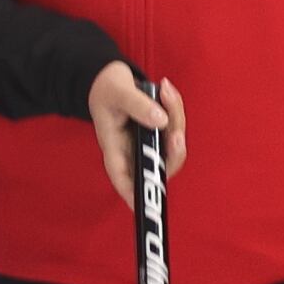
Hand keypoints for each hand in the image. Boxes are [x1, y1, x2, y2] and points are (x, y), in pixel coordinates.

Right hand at [84, 63, 182, 212]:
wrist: (110, 78)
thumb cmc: (107, 89)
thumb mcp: (117, 92)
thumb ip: (137, 105)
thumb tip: (162, 122)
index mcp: (114, 149)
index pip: (124, 178)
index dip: (134, 195)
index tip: (144, 204)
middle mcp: (133, 152)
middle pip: (159, 167)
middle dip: (174, 150)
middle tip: (176, 130)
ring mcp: (148, 145)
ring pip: (173, 145)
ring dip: (176, 117)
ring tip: (165, 90)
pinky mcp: (160, 134)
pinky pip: (175, 127)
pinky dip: (176, 108)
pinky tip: (167, 90)